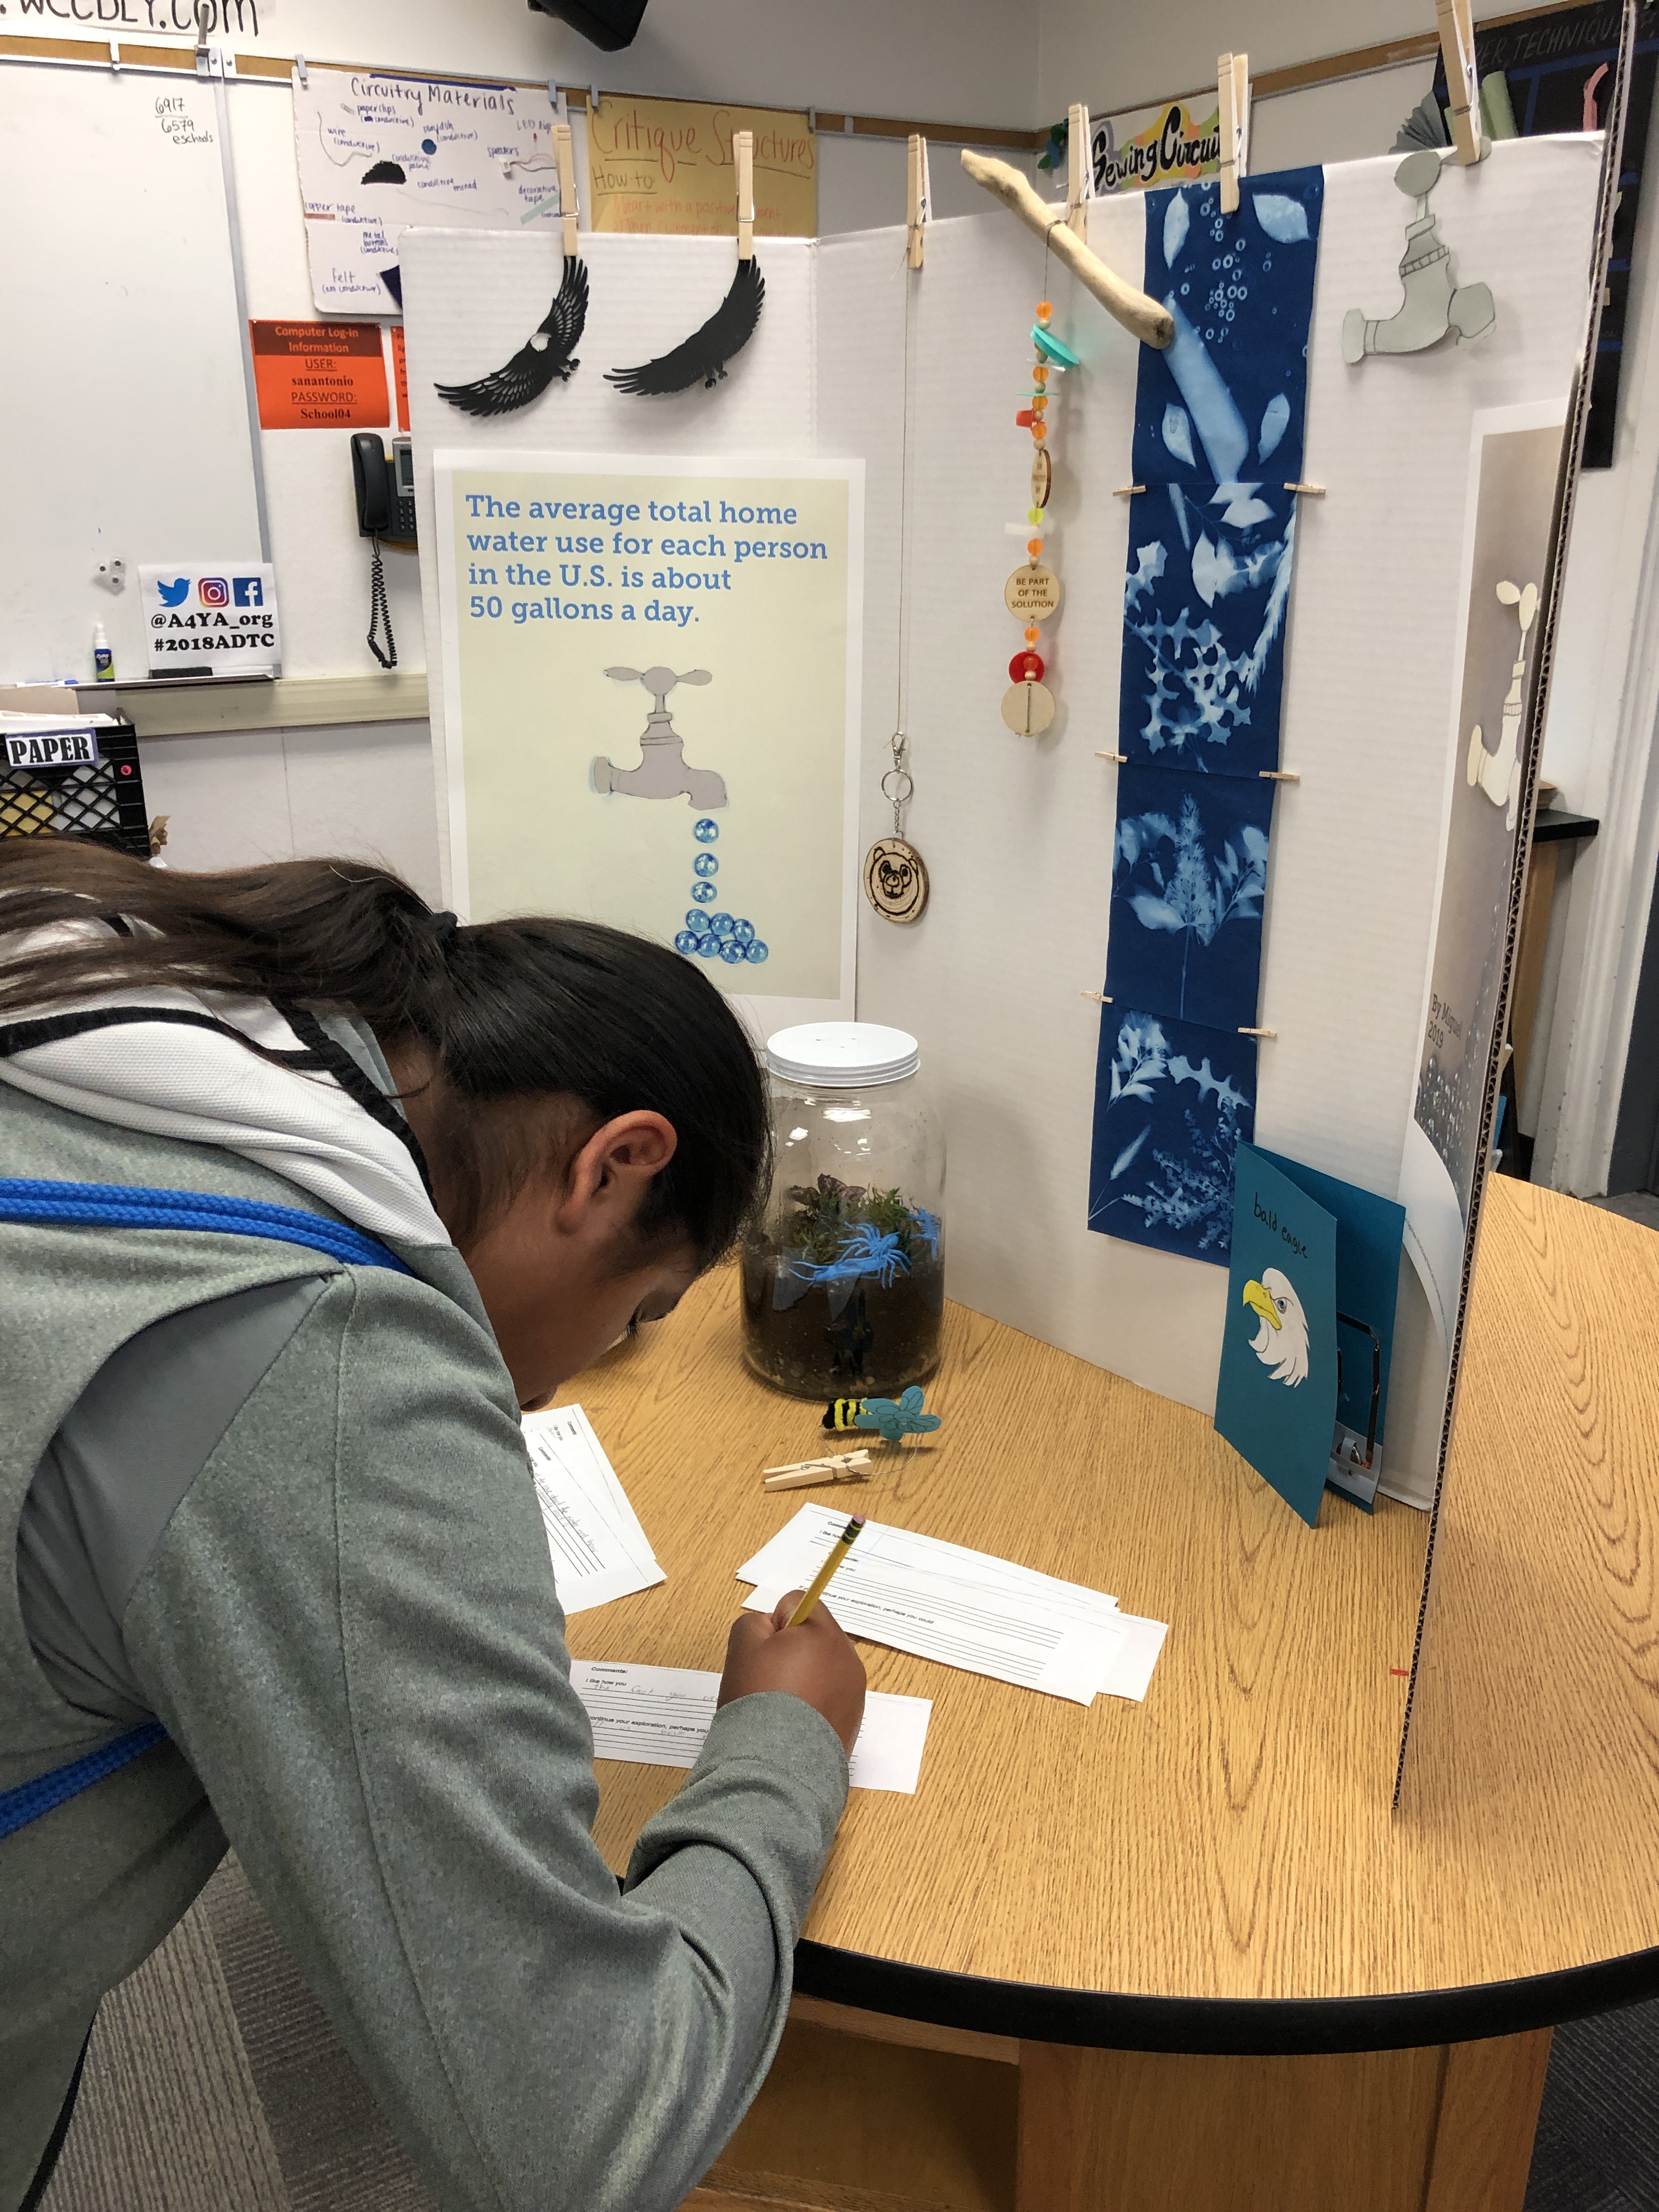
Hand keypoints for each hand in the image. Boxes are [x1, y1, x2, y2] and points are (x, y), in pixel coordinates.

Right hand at [717, 1594, 865, 1754]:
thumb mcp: (743, 1647)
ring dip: (804, 1677)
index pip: (799, 1603)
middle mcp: (849, 1658)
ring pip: (823, 1667)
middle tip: (768, 1680)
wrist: (776, 1766)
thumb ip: (756, 1622)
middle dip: (792, 1650)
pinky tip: (794, 1725)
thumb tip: (774, 1628)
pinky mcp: (854, 1721)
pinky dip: (814, 1704)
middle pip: (815, 1636)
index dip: (775, 1624)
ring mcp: (855, 1692)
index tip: (763, 1653)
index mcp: (825, 1634)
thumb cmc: (758, 1699)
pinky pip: (831, 1697)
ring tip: (781, 1707)